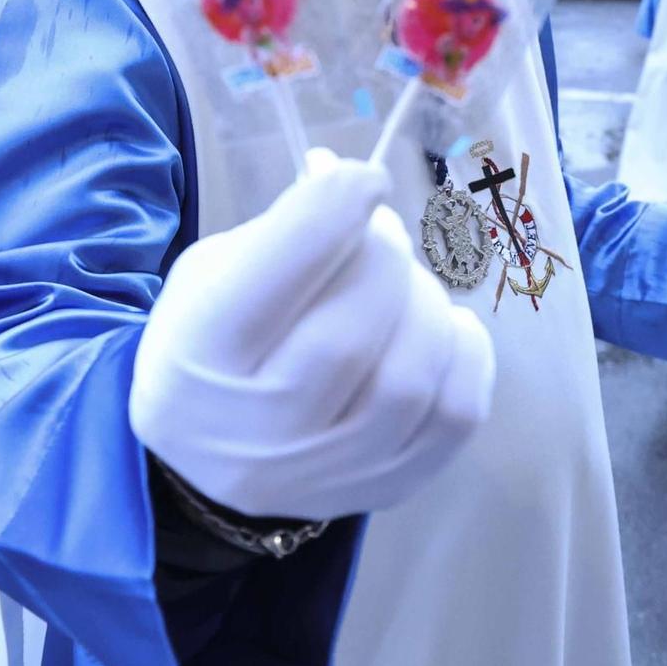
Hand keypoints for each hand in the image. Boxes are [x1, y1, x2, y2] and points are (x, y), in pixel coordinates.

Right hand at [130, 149, 494, 521]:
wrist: (208, 455)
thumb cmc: (214, 342)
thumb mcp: (214, 274)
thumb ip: (282, 232)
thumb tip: (351, 183)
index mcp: (201, 352)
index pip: (274, 278)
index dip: (332, 213)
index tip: (363, 177)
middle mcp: (258, 427)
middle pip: (348, 334)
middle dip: (384, 258)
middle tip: (381, 232)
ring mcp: (326, 470)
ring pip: (409, 379)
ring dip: (425, 304)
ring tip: (404, 283)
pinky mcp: (383, 488)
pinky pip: (456, 417)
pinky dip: (465, 355)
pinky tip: (441, 328)